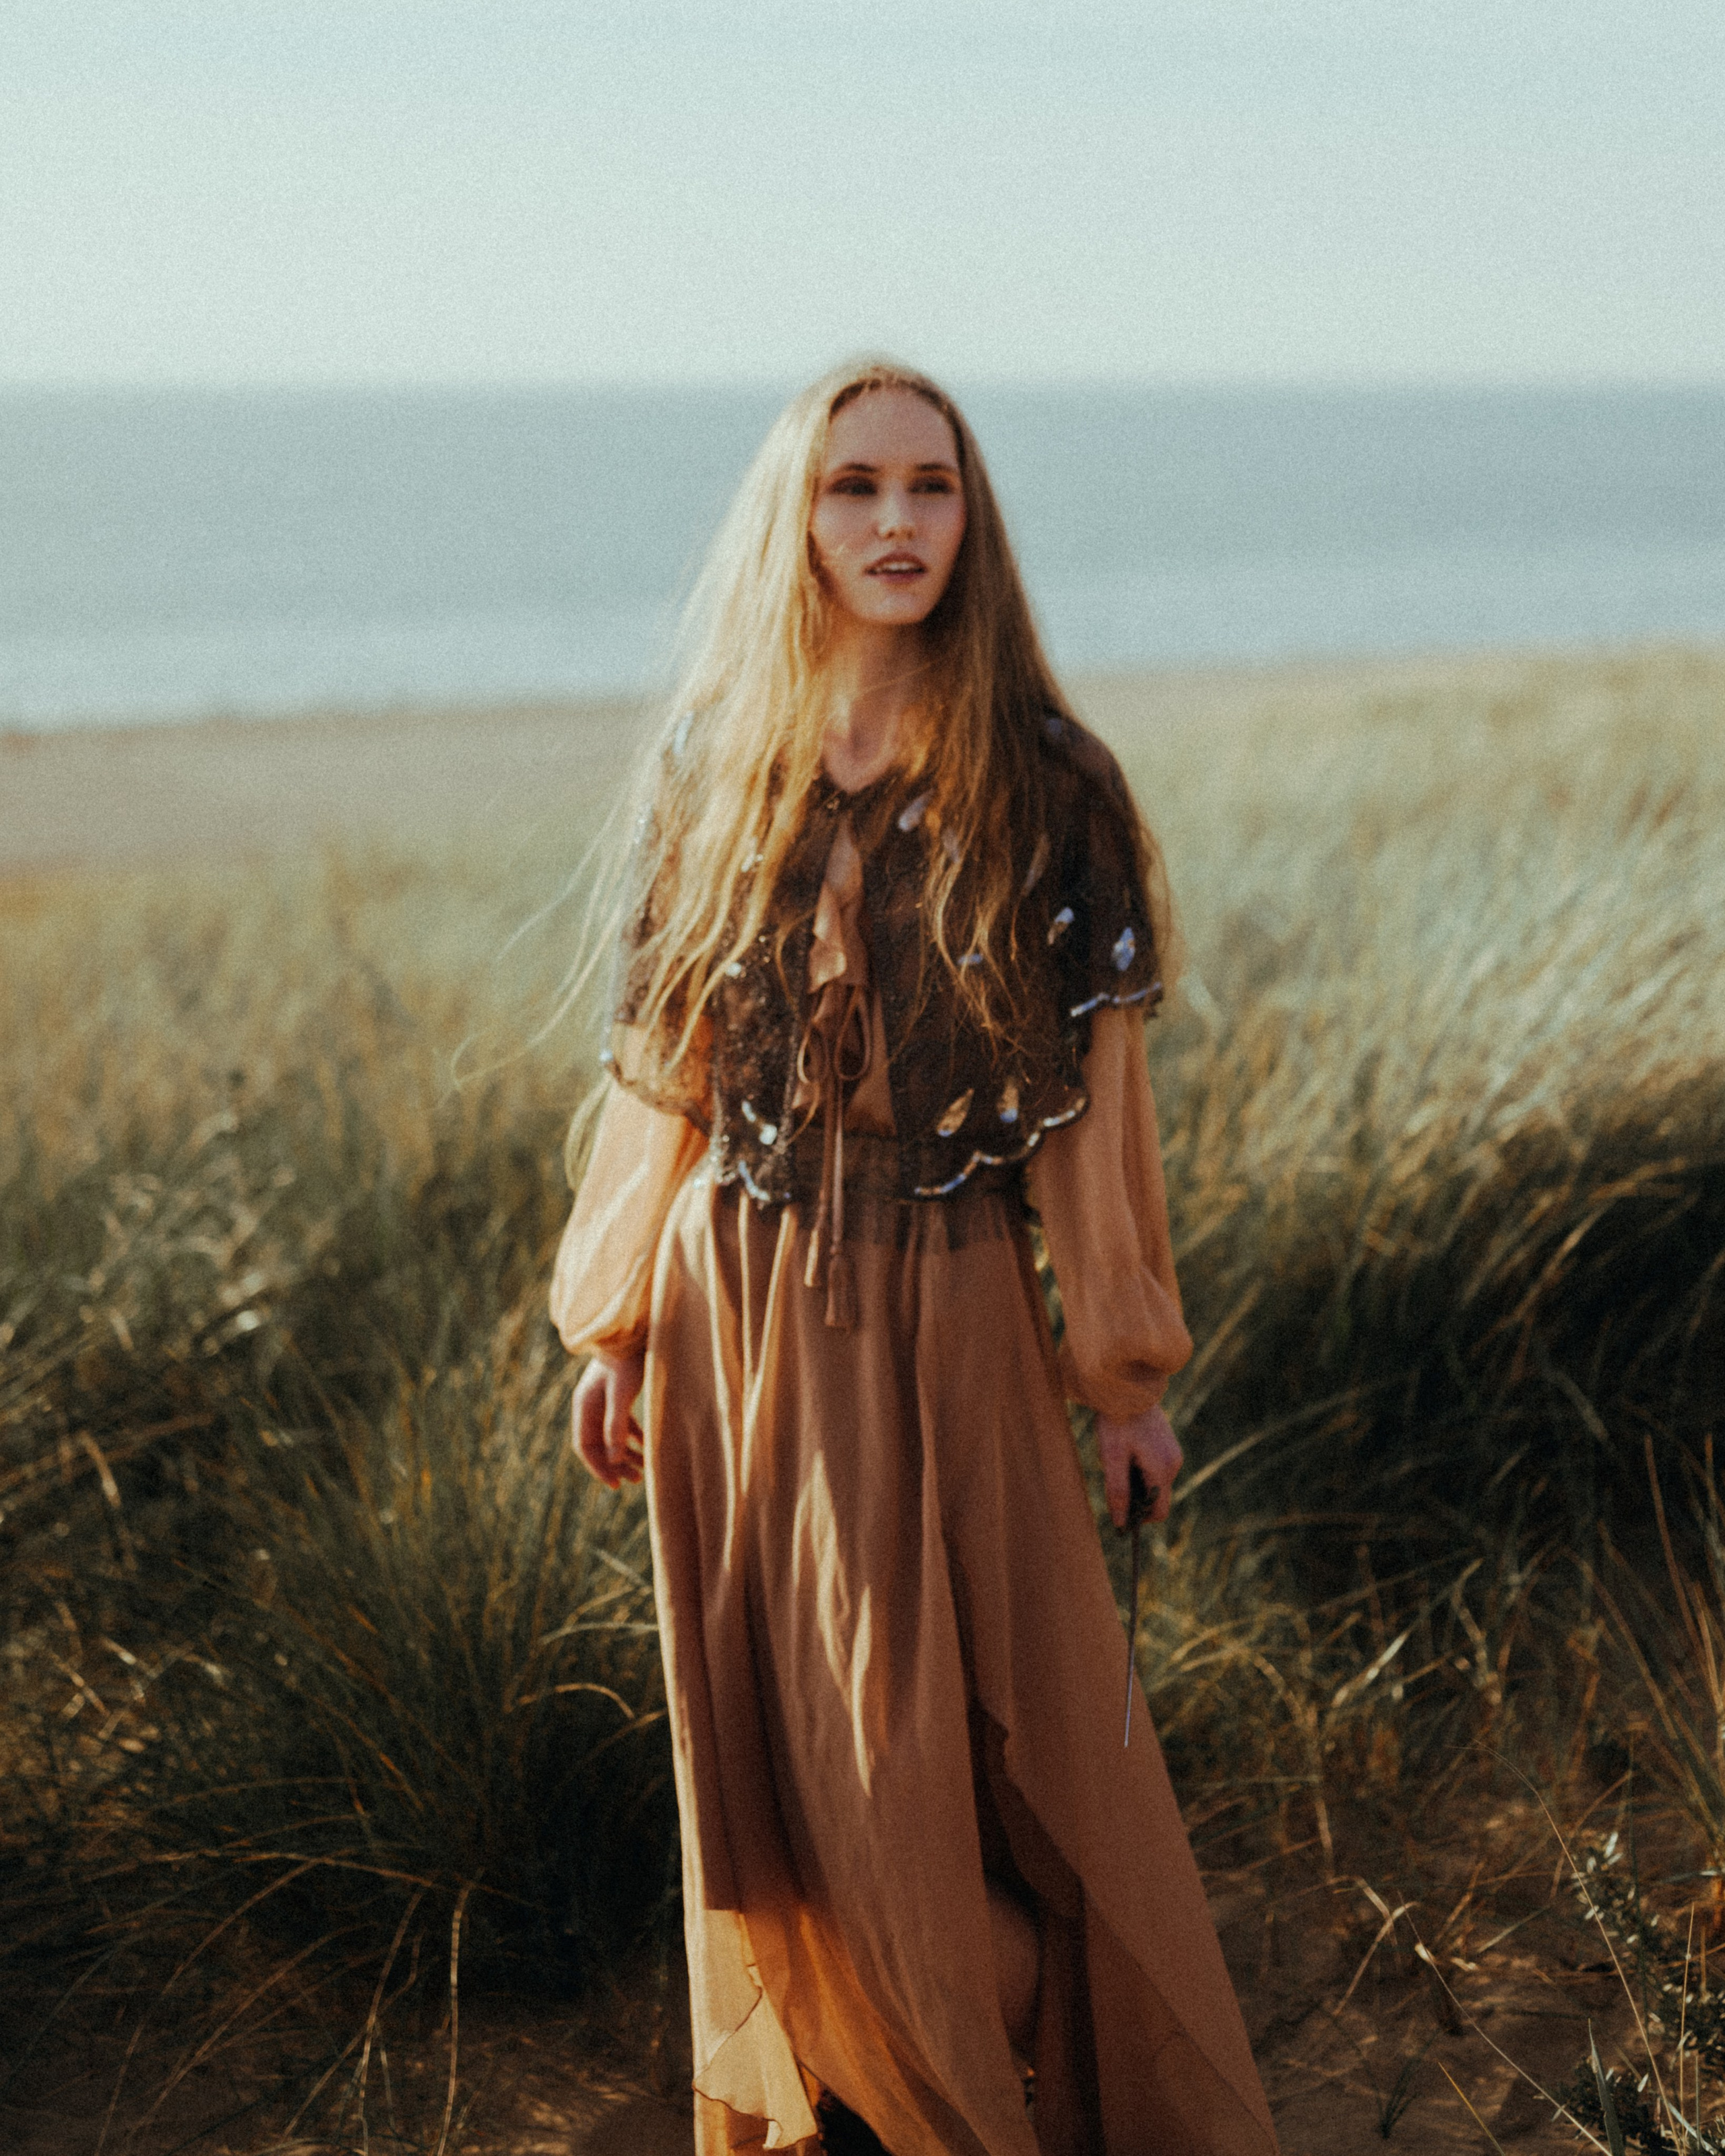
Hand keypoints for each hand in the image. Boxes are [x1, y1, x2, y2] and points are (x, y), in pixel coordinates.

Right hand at [571, 1349, 645, 1487]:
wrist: (634, 1327)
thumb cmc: (628, 1359)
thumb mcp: (622, 1393)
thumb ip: (616, 1425)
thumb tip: (614, 1460)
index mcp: (584, 1406)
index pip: (585, 1447)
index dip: (599, 1468)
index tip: (616, 1485)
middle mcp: (590, 1405)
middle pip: (598, 1445)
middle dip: (615, 1465)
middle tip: (635, 1481)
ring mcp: (603, 1399)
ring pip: (611, 1436)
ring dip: (626, 1454)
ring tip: (645, 1468)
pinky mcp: (618, 1394)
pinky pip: (621, 1424)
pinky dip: (632, 1437)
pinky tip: (647, 1446)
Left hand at [1096, 1405, 1181, 1529]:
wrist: (1126, 1386)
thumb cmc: (1116, 1421)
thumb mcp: (1111, 1457)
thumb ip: (1117, 1491)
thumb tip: (1121, 1523)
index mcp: (1163, 1469)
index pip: (1159, 1512)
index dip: (1140, 1518)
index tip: (1120, 1510)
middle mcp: (1174, 1463)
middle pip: (1157, 1497)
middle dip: (1136, 1496)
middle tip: (1113, 1477)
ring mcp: (1174, 1453)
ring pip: (1156, 1482)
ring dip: (1137, 1480)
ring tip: (1119, 1459)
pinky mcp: (1169, 1445)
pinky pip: (1158, 1468)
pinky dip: (1142, 1468)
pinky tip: (1127, 1450)